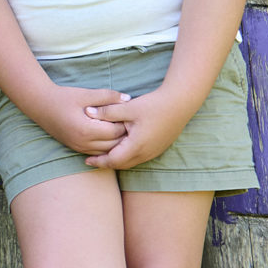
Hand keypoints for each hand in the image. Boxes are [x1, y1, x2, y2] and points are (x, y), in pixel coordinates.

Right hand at [37, 85, 129, 156]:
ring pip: (107, 151)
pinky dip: (107, 146)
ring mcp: (79, 148)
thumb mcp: (86, 94)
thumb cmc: (63, 97)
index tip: (131, 113)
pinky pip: (98, 152)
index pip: (115, 131)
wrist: (40, 105)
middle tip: (131, 122)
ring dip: (116, 142)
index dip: (126, 123)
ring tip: (123, 128)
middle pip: (114, 144)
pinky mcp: (76, 148)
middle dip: (124, 134)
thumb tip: (128, 99)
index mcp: (86, 129)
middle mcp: (83, 143)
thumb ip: (108, 96)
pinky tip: (111, 135)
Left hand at [82, 85, 199, 170]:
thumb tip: (86, 112)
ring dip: (117, 160)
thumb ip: (106, 111)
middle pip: (121, 164)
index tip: (86, 160)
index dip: (98, 161)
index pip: (112, 161)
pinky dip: (127, 156)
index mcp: (136, 146)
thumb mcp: (127, 107)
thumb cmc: (153, 105)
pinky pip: (139, 157)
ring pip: (131, 162)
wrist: (180, 103)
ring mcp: (154, 152)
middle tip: (92, 160)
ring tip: (104, 155)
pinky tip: (122, 148)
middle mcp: (146, 153)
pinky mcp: (159, 147)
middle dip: (106, 163)